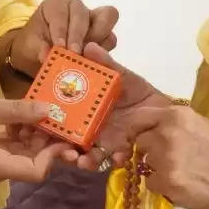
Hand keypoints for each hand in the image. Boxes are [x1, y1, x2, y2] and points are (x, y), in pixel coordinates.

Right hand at [0, 97, 62, 188]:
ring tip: (34, 113)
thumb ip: (17, 111)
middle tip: (54, 118)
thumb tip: (50, 111)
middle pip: (31, 164)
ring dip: (31, 138)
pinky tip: (18, 119)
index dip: (53, 155)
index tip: (61, 133)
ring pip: (21, 158)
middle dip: (45, 142)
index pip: (35, 171)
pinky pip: (8, 154)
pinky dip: (17, 139)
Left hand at [6, 0, 119, 75]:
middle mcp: (76, 6)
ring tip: (86, 56)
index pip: (61, 12)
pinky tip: (92, 61)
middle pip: (84, 13)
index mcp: (56, 3)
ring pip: (105, 18)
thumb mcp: (30, 46)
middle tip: (74, 53)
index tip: (60, 47)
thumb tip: (46, 56)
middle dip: (79, 34)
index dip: (61, 30)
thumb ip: (38, 48)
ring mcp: (92, 18)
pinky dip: (103, 49)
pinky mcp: (103, 34)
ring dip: (97, 38)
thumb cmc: (34, 45)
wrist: (40, 55)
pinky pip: (110, 37)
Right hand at [62, 44, 173, 170]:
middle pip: (68, 136)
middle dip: (60, 144)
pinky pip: (104, 161)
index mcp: (87, 105)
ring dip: (80, 159)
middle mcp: (89, 124)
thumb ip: (107, 64)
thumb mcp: (124, 77)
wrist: (166, 114)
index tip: (42, 120)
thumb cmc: (141, 94)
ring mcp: (101, 140)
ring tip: (82, 161)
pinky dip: (105, 163)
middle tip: (58, 146)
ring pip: (82, 152)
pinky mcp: (114, 152)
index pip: (64, 111)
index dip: (52, 116)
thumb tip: (87, 46)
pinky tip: (115, 158)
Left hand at [91, 103, 208, 208]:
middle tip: (168, 160)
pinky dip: (161, 187)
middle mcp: (166, 132)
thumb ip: (176, 126)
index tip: (139, 137)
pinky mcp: (165, 181)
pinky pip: (150, 183)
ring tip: (179, 174)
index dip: (137, 129)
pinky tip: (179, 186)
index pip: (140, 117)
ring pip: (145, 164)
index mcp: (176, 115)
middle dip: (150, 151)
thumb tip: (155, 131)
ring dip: (156, 170)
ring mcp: (164, 157)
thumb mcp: (202, 127)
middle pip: (140, 141)